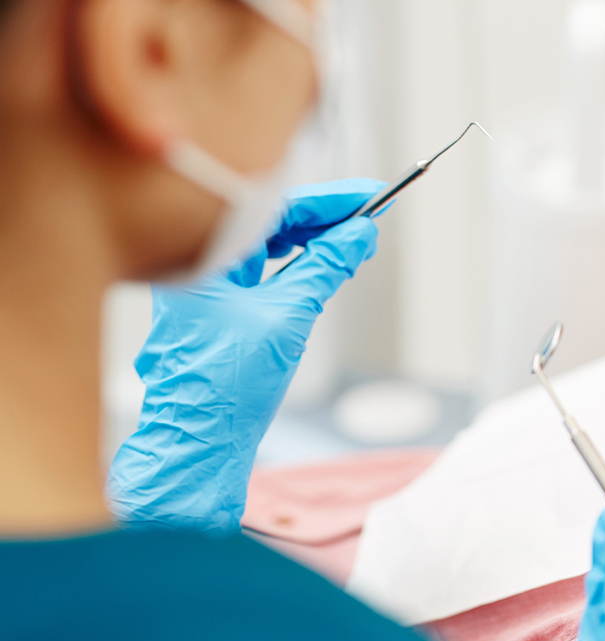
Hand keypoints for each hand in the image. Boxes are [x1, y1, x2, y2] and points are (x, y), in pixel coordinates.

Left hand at [106, 179, 383, 531]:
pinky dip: (293, 263)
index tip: (370, 196)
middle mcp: (197, 265)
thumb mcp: (288, 317)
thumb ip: (326, 267)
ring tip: (353, 239)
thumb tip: (359, 234)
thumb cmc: (227, 388)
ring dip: (311, 239)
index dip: (327, 200)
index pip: (273, 207)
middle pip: (268, 220)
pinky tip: (321, 262)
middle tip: (370, 214)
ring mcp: (204, 286)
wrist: (199, 444)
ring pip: (264, 243)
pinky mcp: (214, 306)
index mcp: (204, 257)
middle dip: (323, 216)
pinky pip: (258, 268)